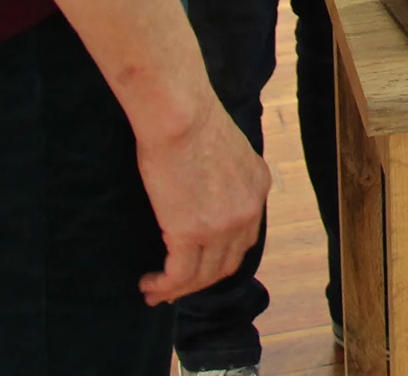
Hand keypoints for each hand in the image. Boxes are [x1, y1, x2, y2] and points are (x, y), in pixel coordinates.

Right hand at [134, 93, 270, 304]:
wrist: (180, 115)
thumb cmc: (190, 118)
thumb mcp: (224, 146)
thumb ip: (222, 171)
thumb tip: (201, 184)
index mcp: (258, 185)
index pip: (245, 236)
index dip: (221, 256)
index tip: (198, 264)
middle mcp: (248, 210)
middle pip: (228, 262)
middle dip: (201, 280)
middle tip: (174, 286)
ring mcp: (223, 226)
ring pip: (203, 276)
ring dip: (178, 289)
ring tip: (154, 291)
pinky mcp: (192, 233)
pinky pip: (180, 275)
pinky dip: (164, 286)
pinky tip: (149, 284)